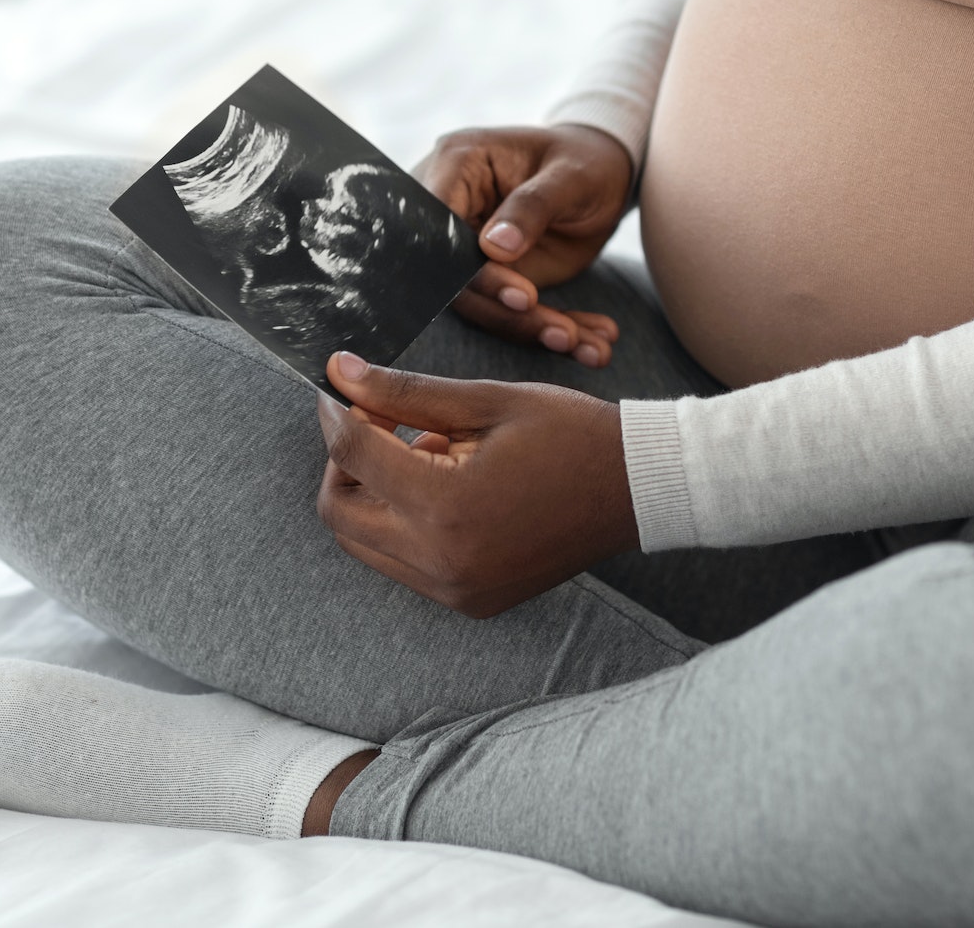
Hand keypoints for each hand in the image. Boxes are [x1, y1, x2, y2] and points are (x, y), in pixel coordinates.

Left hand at [315, 352, 638, 617]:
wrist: (637, 490)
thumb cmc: (569, 434)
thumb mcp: (485, 400)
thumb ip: (404, 391)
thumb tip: (338, 372)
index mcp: (445, 506)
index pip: (351, 455)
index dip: (336, 411)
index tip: (339, 387)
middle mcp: (442, 561)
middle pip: (339, 513)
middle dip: (344, 460)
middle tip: (377, 420)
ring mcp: (455, 590)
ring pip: (364, 544)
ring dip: (372, 493)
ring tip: (425, 450)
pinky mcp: (469, 600)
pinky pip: (403, 564)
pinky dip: (402, 523)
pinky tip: (444, 482)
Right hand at [415, 124, 633, 367]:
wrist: (605, 173)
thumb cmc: (586, 159)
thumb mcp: (572, 176)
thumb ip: (533, 206)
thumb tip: (492, 247)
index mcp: (458, 165)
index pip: (439, 222)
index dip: (470, 267)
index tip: (521, 296)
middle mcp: (452, 209)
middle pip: (456, 274)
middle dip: (510, 310)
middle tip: (562, 333)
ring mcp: (470, 248)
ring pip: (483, 303)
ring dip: (536, 330)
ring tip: (591, 346)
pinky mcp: (493, 277)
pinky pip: (510, 312)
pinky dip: (551, 330)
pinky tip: (592, 346)